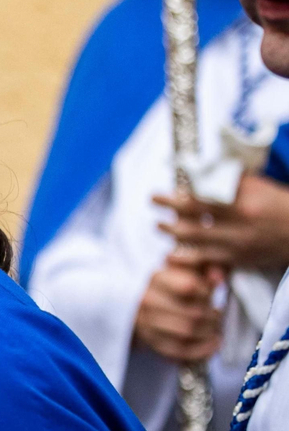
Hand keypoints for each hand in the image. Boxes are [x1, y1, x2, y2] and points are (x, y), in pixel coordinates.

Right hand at [132, 254, 225, 362]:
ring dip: (208, 332)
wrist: (140, 301)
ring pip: (187, 332)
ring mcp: (146, 322)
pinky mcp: (150, 341)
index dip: (206, 292)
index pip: (189, 286)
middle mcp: (147, 300)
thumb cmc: (169, 283)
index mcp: (155, 277)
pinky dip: (201, 350)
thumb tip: (218, 277)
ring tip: (214, 327)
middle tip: (217, 314)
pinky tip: (213, 343)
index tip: (210, 294)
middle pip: (192, 313)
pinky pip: (180, 351)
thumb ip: (203, 267)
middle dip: (212, 316)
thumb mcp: (184, 267)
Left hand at [155, 175, 288, 270]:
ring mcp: (236, 244)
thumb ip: (229, 179)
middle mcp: (237, 225)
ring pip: (196, 241)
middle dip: (169, 212)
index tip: (160, 193)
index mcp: (241, 203)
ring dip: (172, 234)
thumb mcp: (257, 186)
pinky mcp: (238, 260)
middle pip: (193, 220)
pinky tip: (171, 256)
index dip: (177, 197)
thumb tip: (200, 169)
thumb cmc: (278, 204)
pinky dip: (187, 259)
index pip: (202, 198)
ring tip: (159, 227)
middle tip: (153, 203)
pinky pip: (207, 261)